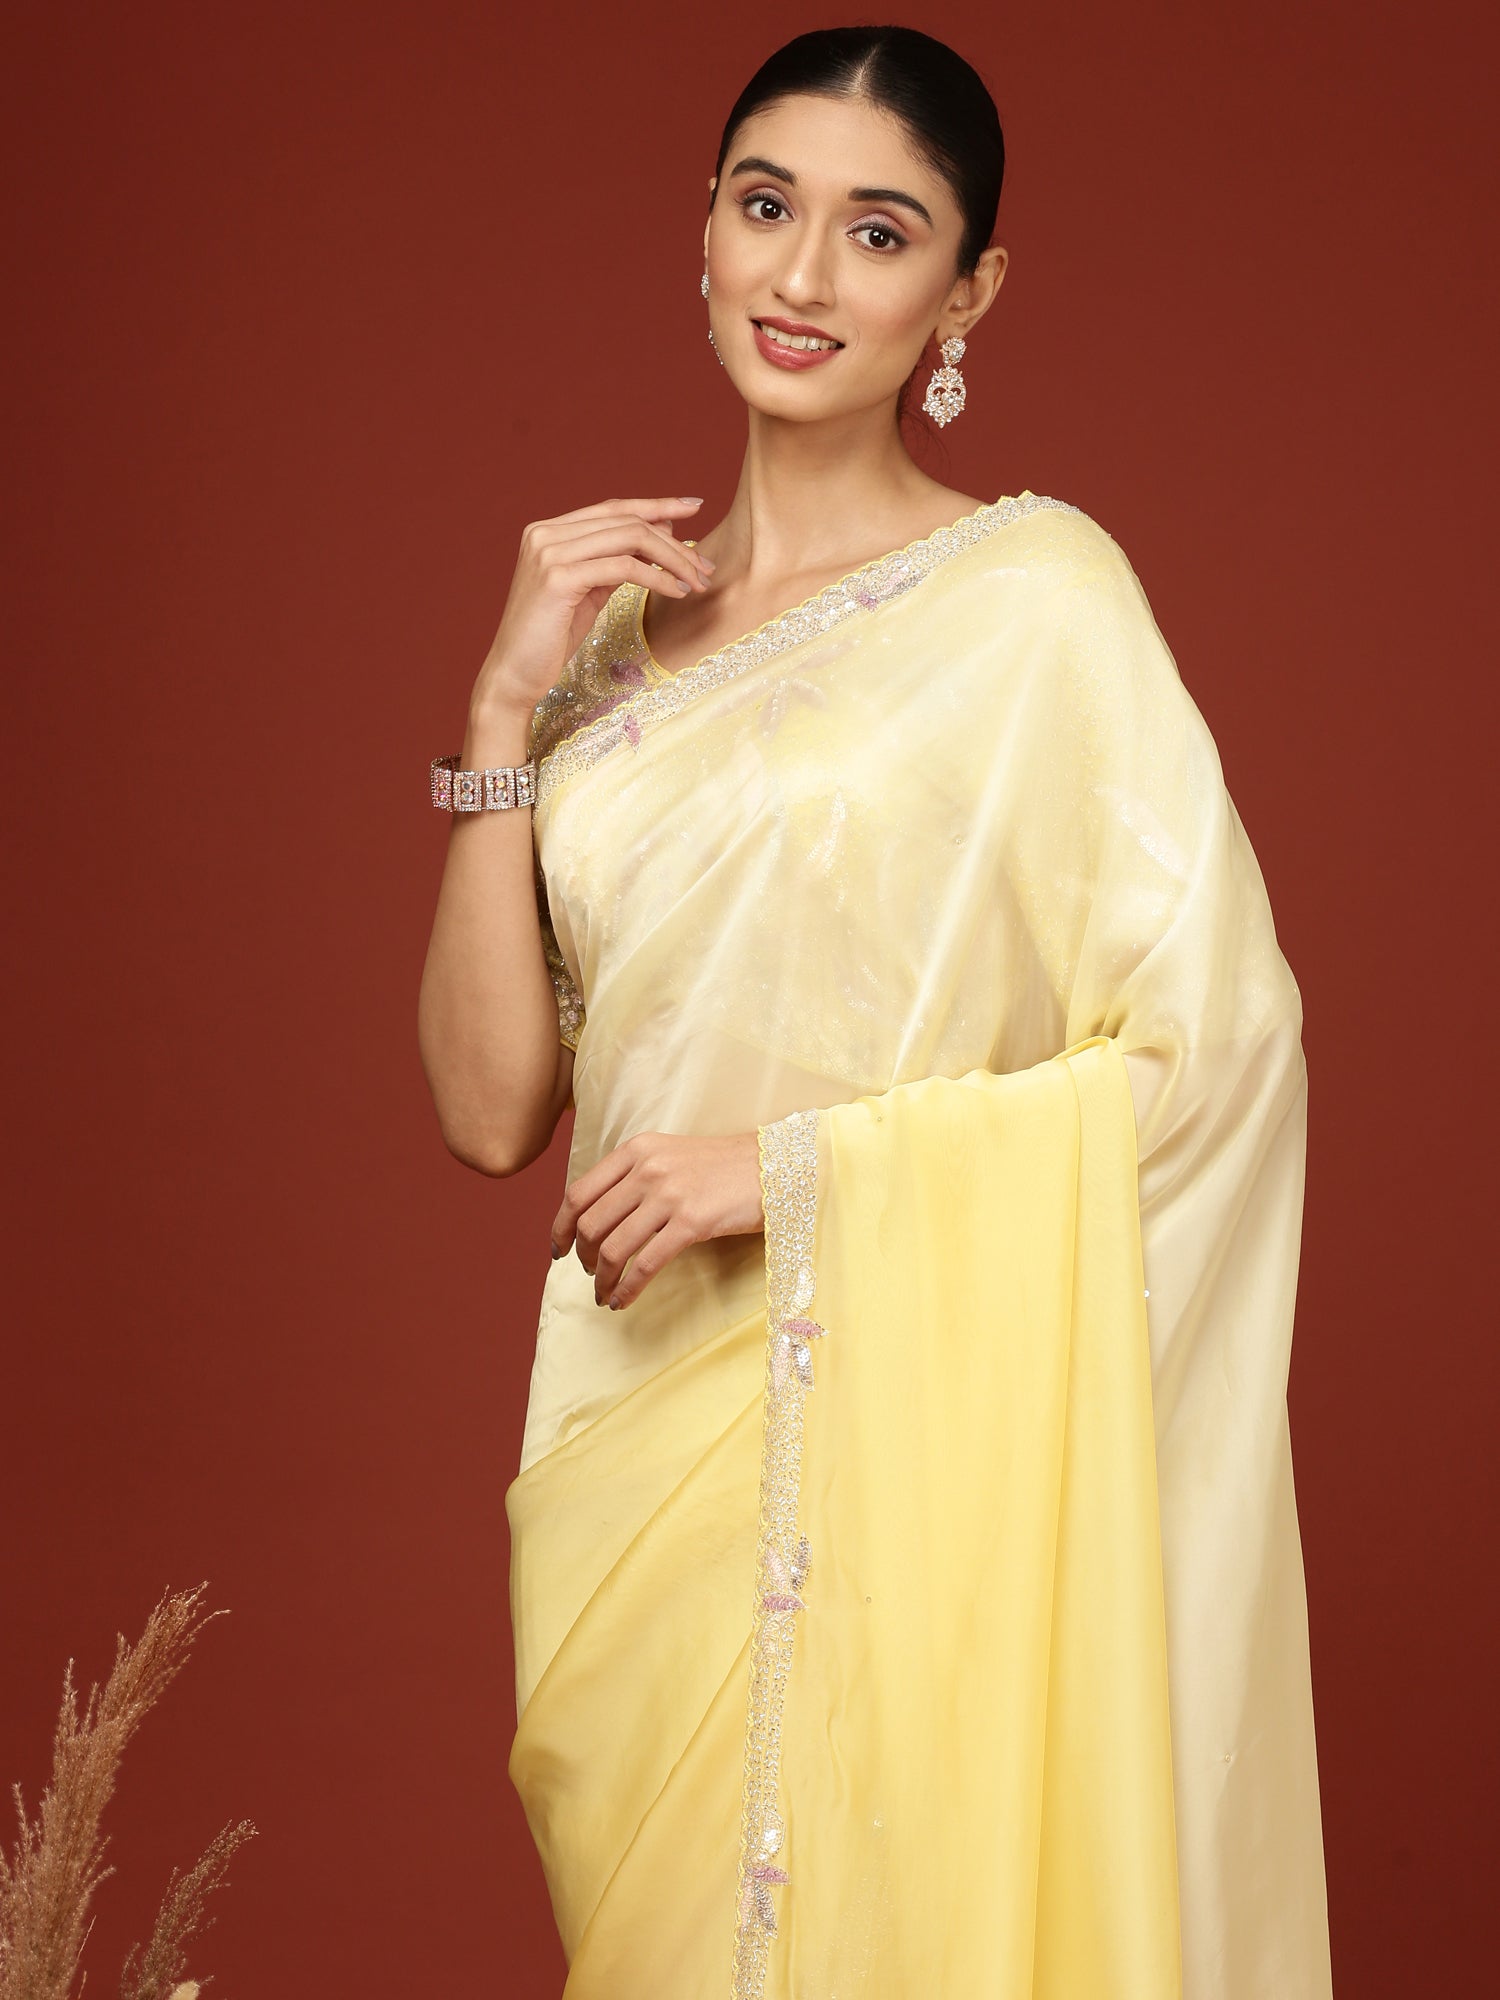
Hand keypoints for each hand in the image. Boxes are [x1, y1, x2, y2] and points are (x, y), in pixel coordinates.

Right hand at [474, 496, 714, 715]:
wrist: (514, 676)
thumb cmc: (550, 639)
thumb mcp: (587, 593)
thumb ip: (613, 562)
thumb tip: (657, 534)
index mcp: (548, 531)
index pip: (613, 508)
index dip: (656, 504)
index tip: (694, 507)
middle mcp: (545, 533)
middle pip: (626, 521)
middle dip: (673, 541)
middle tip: (704, 567)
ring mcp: (549, 552)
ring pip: (629, 539)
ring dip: (673, 560)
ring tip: (697, 582)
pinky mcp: (558, 578)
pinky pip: (623, 568)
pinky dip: (656, 578)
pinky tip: (676, 592)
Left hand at [551, 1130, 762, 1309]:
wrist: (774, 1165)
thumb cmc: (722, 1167)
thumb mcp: (670, 1156)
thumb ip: (634, 1177)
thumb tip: (599, 1218)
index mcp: (636, 1150)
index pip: (579, 1192)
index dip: (560, 1226)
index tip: (557, 1250)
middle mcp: (648, 1168)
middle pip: (591, 1224)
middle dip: (583, 1257)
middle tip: (590, 1274)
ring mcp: (670, 1194)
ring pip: (615, 1247)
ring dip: (603, 1278)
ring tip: (605, 1293)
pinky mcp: (692, 1221)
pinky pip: (646, 1264)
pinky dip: (628, 1288)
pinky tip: (623, 1301)